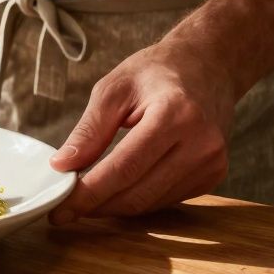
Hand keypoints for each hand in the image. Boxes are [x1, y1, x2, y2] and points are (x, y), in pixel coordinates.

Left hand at [47, 42, 237, 223]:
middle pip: (138, 193)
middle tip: (64, 209)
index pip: (124, 168)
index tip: (59, 209)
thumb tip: (62, 166)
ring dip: (115, 207)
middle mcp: (201, 144)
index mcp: (175, 115)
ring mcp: (212, 163)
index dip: (89, 193)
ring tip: (87, 198)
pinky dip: (138, 199)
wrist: (209, 65)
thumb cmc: (157, 71)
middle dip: (96, 206)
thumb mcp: (114, 89)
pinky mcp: (214, 175)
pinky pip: (166, 199)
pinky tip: (118, 189)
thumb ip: (89, 130)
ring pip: (151, 203)